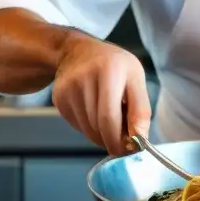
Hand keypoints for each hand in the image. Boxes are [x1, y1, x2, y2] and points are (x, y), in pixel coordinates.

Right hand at [51, 33, 151, 155]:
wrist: (78, 51)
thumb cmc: (114, 65)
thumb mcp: (135, 78)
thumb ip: (140, 110)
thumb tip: (140, 140)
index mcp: (109, 70)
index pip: (109, 117)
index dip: (118, 139)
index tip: (129, 149)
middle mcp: (84, 78)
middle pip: (97, 126)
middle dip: (112, 141)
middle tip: (123, 142)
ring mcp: (68, 89)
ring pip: (87, 130)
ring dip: (102, 135)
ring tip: (111, 120)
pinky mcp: (58, 99)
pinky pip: (77, 126)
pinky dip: (90, 128)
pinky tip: (95, 114)